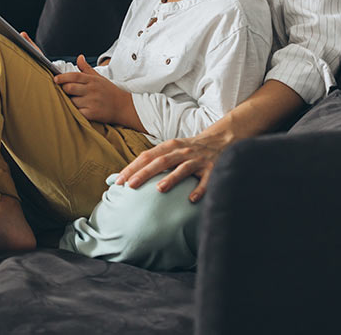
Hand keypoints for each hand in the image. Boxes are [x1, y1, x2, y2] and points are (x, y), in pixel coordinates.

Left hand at [54, 55, 134, 125]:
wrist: (124, 106)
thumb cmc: (109, 91)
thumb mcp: (99, 77)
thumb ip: (86, 68)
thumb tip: (79, 57)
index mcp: (92, 80)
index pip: (74, 76)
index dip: (63, 77)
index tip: (55, 79)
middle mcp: (92, 90)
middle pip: (70, 88)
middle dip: (64, 89)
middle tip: (65, 91)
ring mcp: (92, 102)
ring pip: (72, 101)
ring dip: (70, 101)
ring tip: (74, 101)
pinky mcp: (92, 113)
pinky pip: (77, 112)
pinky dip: (75, 111)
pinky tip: (78, 109)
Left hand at [114, 130, 231, 201]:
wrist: (221, 140)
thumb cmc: (189, 149)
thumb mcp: (172, 149)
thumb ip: (155, 159)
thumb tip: (130, 174)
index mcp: (170, 146)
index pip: (147, 156)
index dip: (133, 167)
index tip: (119, 180)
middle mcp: (182, 151)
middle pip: (161, 161)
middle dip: (144, 173)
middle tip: (130, 185)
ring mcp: (198, 159)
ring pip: (183, 168)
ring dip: (171, 178)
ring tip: (159, 189)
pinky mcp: (213, 169)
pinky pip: (206, 180)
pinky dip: (199, 189)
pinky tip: (191, 199)